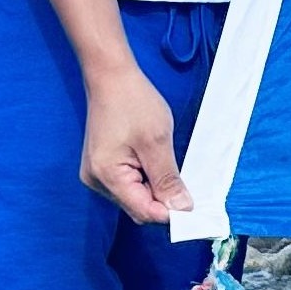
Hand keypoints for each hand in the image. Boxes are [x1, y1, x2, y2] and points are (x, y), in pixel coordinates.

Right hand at [80, 63, 192, 226]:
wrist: (111, 76)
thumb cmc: (132, 102)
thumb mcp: (157, 141)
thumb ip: (167, 179)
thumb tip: (181, 209)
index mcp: (107, 176)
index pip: (143, 212)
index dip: (169, 213)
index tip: (193, 208)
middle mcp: (97, 180)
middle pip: (138, 207)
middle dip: (162, 199)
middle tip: (184, 180)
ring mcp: (97, 173)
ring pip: (134, 195)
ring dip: (154, 187)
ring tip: (164, 159)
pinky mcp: (102, 165)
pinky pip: (128, 182)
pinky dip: (145, 177)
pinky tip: (153, 159)